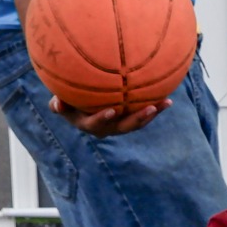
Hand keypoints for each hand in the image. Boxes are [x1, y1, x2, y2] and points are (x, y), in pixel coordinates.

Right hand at [50, 96, 168, 137]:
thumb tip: (57, 103)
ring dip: (152, 113)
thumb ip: (59, 105)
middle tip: (150, 108)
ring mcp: (120, 125)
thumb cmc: (69, 100)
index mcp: (89, 125)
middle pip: (125, 126)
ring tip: (165, 103)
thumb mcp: (61, 103)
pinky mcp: (130, 119)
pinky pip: (144, 114)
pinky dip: (156, 107)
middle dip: (138, 118)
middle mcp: (108, 128)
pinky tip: (168, 98)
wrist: (83, 104)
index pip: (96, 124)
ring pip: (138, 122)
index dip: (103, 118)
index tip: (112, 110)